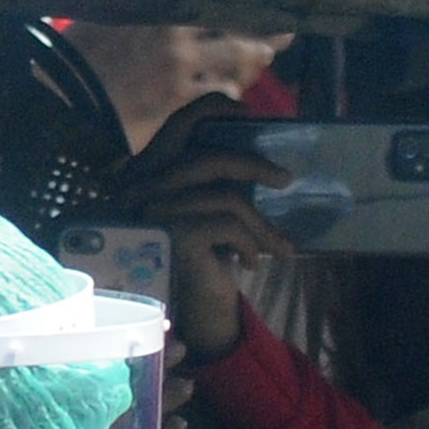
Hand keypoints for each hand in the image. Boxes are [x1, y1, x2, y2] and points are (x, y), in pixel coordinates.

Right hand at [120, 94, 293, 359]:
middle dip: (254, 166)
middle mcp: (142, 187)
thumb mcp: (200, 219)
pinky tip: (251, 265)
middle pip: (209, 158)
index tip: (245, 112)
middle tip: (286, 181)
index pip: (178, 125)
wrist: (176, 319)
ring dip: (262, 224)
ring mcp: (154, 211)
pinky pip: (229, 224)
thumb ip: (211, 188)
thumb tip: (258, 162)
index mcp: (146, 175)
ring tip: (279, 247)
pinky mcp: (172, 235)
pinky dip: (251, 243)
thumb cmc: (193, 268)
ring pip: (227, 197)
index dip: (212, 109)